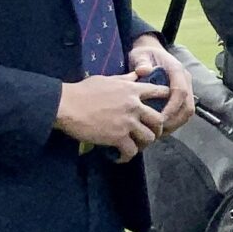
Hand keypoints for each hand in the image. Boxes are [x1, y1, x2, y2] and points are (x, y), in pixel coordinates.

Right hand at [54, 72, 170, 160]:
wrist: (67, 105)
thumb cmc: (83, 90)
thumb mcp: (108, 79)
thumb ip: (126, 78)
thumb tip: (138, 74)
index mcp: (132, 90)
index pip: (160, 92)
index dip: (165, 100)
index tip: (162, 107)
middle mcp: (134, 106)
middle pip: (159, 119)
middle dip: (157, 128)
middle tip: (149, 133)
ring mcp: (127, 122)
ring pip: (149, 137)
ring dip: (144, 143)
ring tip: (136, 146)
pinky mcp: (118, 137)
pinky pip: (131, 151)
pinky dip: (127, 156)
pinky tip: (120, 157)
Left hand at [126, 36, 194, 134]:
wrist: (150, 52)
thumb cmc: (144, 54)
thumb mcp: (140, 55)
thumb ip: (141, 62)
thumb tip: (144, 71)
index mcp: (177, 70)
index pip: (180, 92)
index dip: (172, 108)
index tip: (159, 119)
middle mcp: (185, 80)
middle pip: (188, 106)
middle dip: (174, 120)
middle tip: (157, 130)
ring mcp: (186, 88)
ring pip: (187, 112)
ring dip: (175, 124)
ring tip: (157, 131)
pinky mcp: (183, 96)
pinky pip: (182, 113)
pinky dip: (173, 122)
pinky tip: (159, 127)